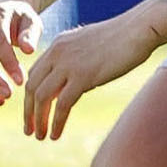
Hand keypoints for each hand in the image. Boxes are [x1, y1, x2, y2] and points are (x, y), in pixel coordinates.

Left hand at [20, 12, 160, 141]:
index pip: (34, 74)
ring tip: (40, 137)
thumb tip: (68, 83)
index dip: (29, 96)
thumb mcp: (88, 47)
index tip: (31, 113)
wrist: (138, 29)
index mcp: (58, 45)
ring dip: (39, 120)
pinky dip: (56, 122)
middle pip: (32, 86)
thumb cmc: (121, 38)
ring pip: (42, 97)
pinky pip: (63, 104)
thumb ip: (74, 62)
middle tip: (29, 130)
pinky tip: (56, 135)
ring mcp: (69, 64)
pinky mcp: (83, 76)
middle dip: (28, 111)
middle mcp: (58, 53)